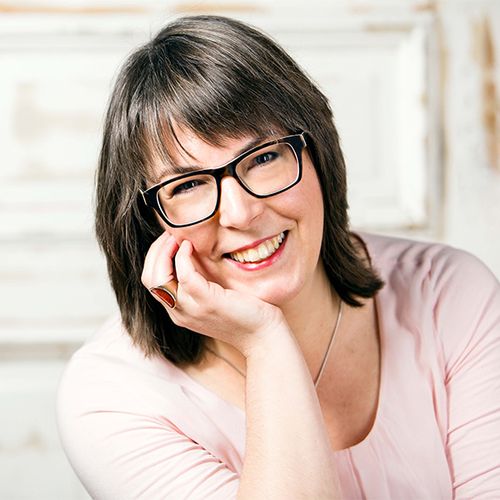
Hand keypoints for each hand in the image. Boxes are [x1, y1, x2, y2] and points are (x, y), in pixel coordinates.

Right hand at [141, 231, 286, 355]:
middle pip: (149, 279)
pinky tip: (191, 246)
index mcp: (179, 311)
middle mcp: (179, 313)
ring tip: (178, 237)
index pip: (151, 282)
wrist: (262, 336)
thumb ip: (199, 281)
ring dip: (164, 251)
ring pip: (158, 278)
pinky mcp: (208, 302)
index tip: (169, 240)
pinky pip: (185, 275)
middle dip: (155, 251)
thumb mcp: (214, 297)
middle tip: (170, 234)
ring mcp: (192, 309)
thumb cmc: (244, 313)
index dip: (155, 257)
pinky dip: (183, 257)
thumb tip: (191, 253)